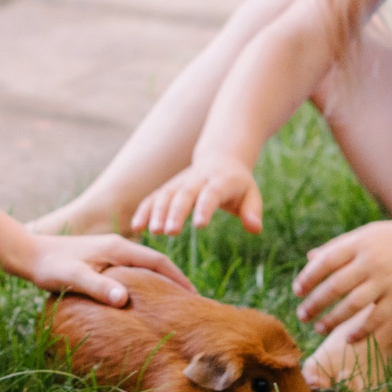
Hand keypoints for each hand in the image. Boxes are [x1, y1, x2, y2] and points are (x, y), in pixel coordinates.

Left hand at [19, 233, 192, 305]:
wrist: (27, 255)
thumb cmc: (50, 267)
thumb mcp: (74, 277)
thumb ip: (99, 287)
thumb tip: (124, 300)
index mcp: (118, 247)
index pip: (158, 261)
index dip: (178, 279)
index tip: (194, 297)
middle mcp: (118, 246)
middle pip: (156, 263)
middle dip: (175, 281)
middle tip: (192, 305)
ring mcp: (110, 252)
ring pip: (144, 267)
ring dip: (161, 282)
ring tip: (174, 304)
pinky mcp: (101, 260)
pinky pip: (132, 271)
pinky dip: (144, 283)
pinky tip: (143, 299)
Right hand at [129, 160, 262, 236]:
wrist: (220, 160)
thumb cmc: (238, 185)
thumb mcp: (252, 195)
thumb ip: (252, 211)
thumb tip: (255, 229)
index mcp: (220, 181)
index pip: (211, 194)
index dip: (205, 207)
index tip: (199, 225)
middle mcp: (197, 180)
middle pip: (185, 195)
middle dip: (176, 212)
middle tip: (170, 232)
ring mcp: (180, 183)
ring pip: (166, 195)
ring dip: (158, 212)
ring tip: (154, 231)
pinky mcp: (168, 188)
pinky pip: (154, 197)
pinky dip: (144, 210)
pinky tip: (136, 227)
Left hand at [293, 216, 391, 335]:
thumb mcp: (365, 235)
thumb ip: (337, 247)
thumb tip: (309, 259)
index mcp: (358, 243)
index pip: (325, 262)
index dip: (308, 278)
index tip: (298, 291)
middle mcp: (371, 261)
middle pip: (335, 286)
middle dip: (315, 303)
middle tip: (302, 316)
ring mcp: (387, 278)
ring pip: (354, 304)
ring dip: (333, 319)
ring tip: (319, 328)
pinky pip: (378, 317)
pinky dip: (362, 330)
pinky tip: (349, 339)